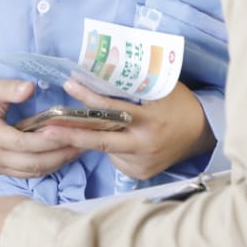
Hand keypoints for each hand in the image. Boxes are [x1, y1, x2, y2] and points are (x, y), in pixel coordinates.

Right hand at [0, 77, 83, 179]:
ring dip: (53, 164)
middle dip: (59, 155)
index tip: (69, 132)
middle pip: (30, 163)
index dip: (48, 141)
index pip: (24, 144)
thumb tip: (30, 87)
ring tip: (75, 151)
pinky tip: (56, 157)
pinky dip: (40, 167)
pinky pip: (21, 173)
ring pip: (29, 172)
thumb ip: (9, 89)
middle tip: (82, 144)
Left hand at [43, 80, 214, 180]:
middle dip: (69, 135)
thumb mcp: (159, 88)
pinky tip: (118, 137)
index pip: (112, 110)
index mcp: (149, 120)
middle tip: (44, 131)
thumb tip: (96, 72)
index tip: (69, 86)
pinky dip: (110, 146)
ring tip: (85, 125)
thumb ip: (132, 86)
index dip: (89, 99)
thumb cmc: (178, 103)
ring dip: (92, 137)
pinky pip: (115, 157)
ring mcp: (141, 163)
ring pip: (105, 148)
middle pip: (99, 141)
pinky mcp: (139, 173)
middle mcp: (144, 145)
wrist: (202, 133)